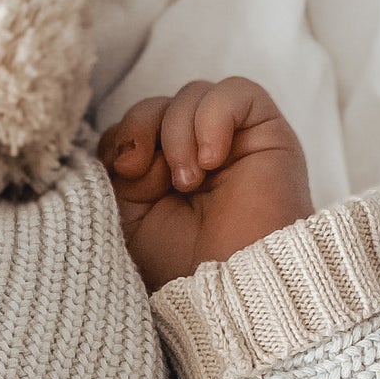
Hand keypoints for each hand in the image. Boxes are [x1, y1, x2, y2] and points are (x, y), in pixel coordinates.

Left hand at [99, 79, 312, 291]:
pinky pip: (233, 91)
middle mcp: (195, 152)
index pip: (133, 125)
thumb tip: (122, 144)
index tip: (124, 174)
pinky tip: (212, 160)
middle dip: (144, 130)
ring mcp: (230, 140)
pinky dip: (213, 118)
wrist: (232, 288)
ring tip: (189, 182)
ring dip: (178, 134)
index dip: (123, 138)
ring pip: (191, 93)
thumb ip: (115, 173)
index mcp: (161, 173)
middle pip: (157, 104)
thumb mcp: (126, 219)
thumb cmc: (181, 266)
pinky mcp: (264, 131)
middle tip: (151, 177)